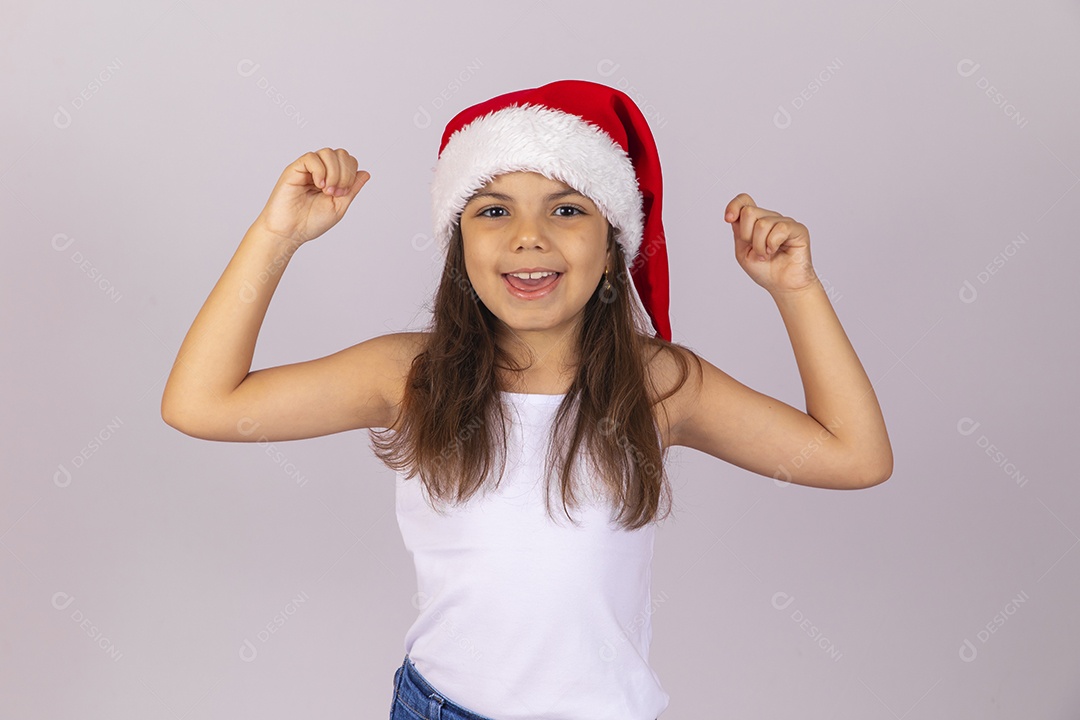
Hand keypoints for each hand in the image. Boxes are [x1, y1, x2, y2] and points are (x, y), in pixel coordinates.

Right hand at [254, 148, 369, 245]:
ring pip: (327, 152)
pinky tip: (318, 185)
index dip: (351, 175)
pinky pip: (311, 157)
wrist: (289, 232)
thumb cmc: (310, 222)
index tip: (342, 194)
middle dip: (344, 173)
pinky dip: (319, 171)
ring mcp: (307, 169)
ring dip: (333, 172)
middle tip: (335, 192)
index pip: (348, 162)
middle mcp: (320, 170)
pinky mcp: (294, 169)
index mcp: (332, 178)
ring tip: (326, 190)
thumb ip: (352, 189)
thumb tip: (365, 173)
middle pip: (341, 154)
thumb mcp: (339, 206)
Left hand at [724, 193, 817, 294]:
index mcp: (755, 222)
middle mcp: (770, 218)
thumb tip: (735, 214)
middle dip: (748, 236)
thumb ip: (738, 231)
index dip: (734, 206)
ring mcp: (784, 222)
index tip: (728, 219)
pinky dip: (772, 244)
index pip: (744, 201)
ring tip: (766, 255)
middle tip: (756, 251)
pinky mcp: (797, 229)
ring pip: (762, 223)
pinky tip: (775, 251)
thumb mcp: (743, 251)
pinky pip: (780, 229)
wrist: (782, 285)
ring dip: (760, 246)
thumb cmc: (765, 270)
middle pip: (749, 212)